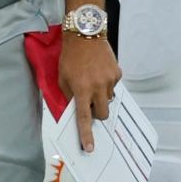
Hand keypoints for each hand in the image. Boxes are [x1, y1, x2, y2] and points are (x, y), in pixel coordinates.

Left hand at [58, 34, 121, 152]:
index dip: (87, 134)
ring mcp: (110, 80)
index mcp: (81, 89)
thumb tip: (75, 111)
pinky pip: (113, 87)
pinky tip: (99, 72)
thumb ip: (69, 96)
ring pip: (108, 100)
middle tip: (89, 103)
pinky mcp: (117, 73)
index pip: (85, 117)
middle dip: (97, 113)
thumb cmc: (70, 56)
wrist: (85, 33)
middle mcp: (98, 87)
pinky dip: (106, 84)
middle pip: (102, 113)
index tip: (90, 148)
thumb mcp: (63, 78)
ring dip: (101, 97)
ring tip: (93, 80)